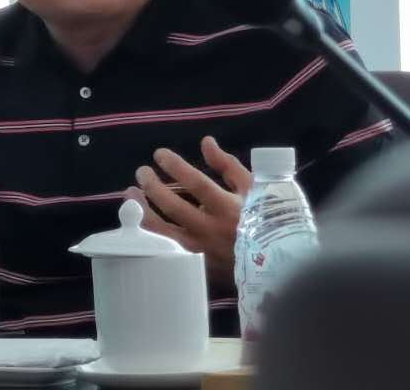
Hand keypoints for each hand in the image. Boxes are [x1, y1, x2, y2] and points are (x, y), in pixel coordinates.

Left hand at [126, 136, 252, 288]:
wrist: (279, 264)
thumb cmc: (267, 220)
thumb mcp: (254, 187)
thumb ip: (227, 165)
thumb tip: (205, 142)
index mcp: (229, 208)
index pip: (196, 183)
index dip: (175, 167)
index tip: (159, 154)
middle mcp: (212, 230)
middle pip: (174, 207)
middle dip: (152, 186)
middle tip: (141, 172)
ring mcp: (202, 251)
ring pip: (163, 233)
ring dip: (142, 211)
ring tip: (130, 194)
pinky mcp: (195, 267)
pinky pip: (166, 251)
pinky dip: (149, 235)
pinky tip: (139, 221)